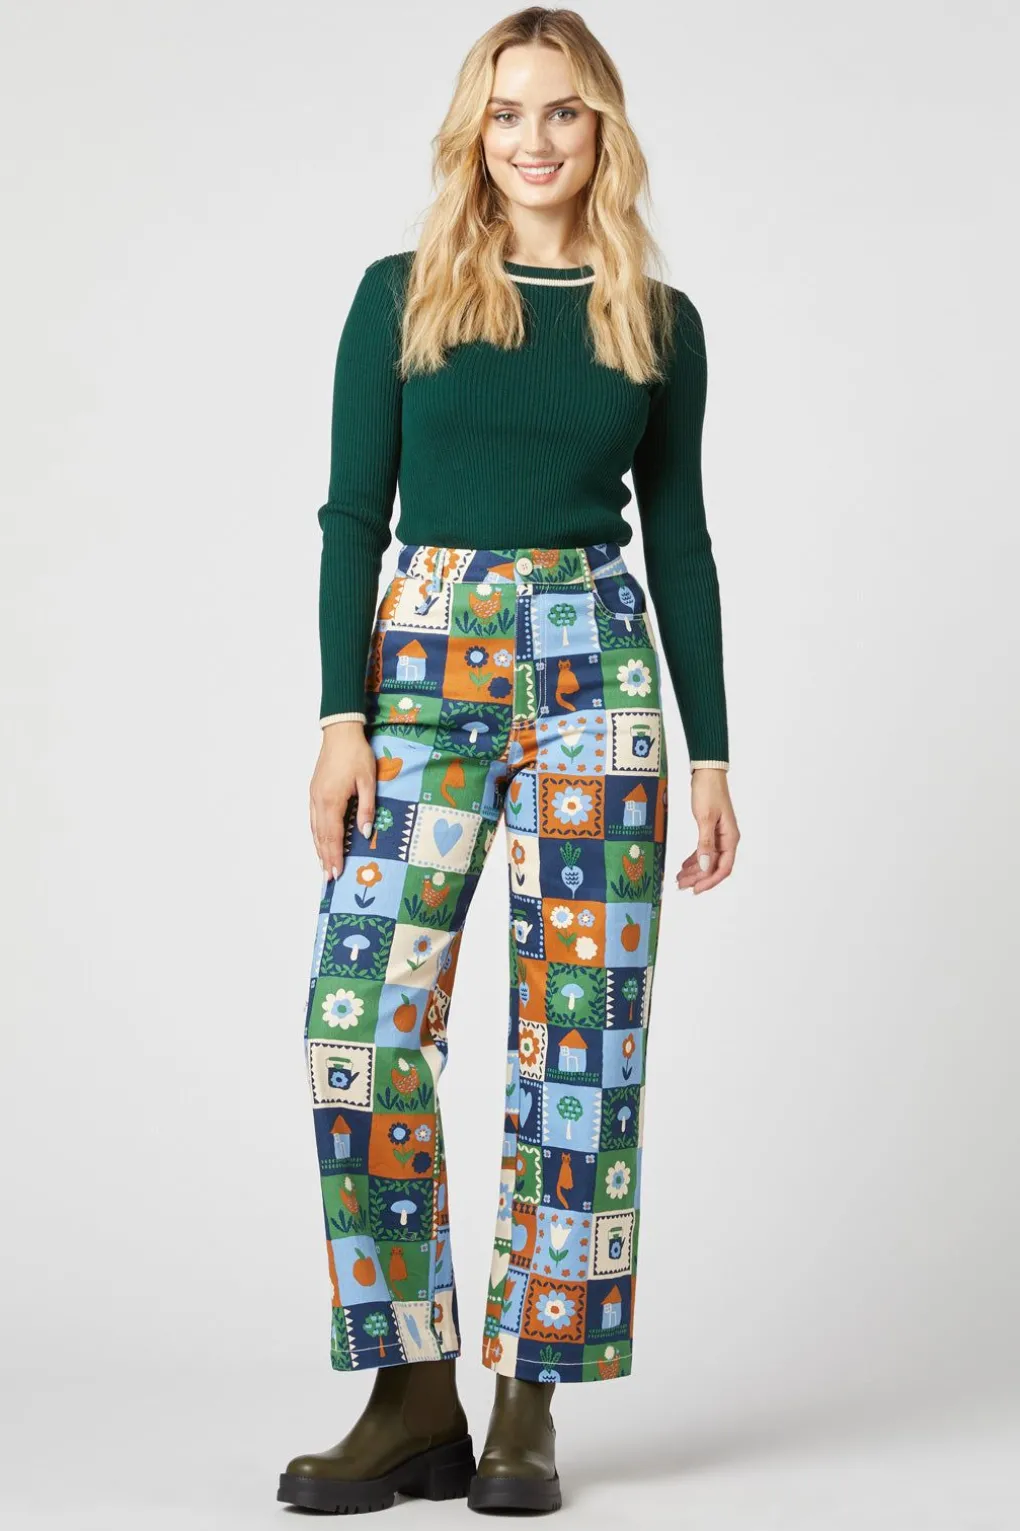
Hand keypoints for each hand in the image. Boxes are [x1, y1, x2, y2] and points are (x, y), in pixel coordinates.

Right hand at [310, 722, 376, 880]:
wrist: (340, 732)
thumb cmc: (357, 754)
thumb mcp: (368, 781)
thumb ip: (367, 809)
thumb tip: (365, 833)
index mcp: (332, 801)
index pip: (333, 836)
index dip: (335, 856)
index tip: (336, 873)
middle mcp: (319, 801)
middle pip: (321, 836)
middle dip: (325, 858)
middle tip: (328, 878)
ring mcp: (314, 796)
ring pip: (314, 828)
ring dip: (319, 848)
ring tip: (323, 865)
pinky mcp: (314, 791)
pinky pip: (313, 818)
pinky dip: (316, 834)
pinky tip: (319, 841)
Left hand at [676, 768, 738, 893]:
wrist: (707, 773)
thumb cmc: (708, 792)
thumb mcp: (705, 819)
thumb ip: (705, 844)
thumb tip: (704, 866)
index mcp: (730, 838)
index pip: (722, 868)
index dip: (709, 881)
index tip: (695, 889)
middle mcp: (727, 839)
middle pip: (714, 866)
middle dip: (698, 878)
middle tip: (681, 885)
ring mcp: (719, 835)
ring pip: (708, 860)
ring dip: (695, 870)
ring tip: (679, 878)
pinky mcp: (711, 830)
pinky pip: (704, 850)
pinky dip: (694, 859)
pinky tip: (684, 865)